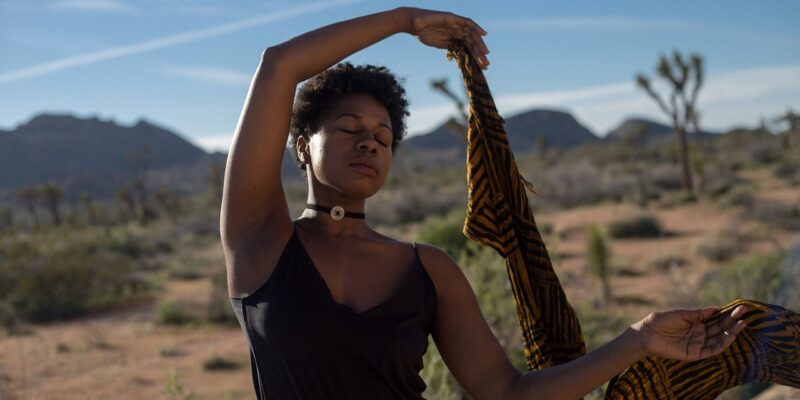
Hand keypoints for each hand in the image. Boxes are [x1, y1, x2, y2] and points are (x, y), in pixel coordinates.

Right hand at [404, 8, 489, 68]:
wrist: (414, 24)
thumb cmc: (424, 34)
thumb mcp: (440, 44)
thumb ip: (451, 48)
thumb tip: (462, 56)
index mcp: (455, 38)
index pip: (468, 48)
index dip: (476, 57)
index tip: (483, 67)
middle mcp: (458, 31)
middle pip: (472, 43)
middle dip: (479, 54)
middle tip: (486, 64)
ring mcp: (456, 24)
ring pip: (472, 34)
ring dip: (479, 44)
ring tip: (485, 53)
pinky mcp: (453, 18)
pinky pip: (467, 22)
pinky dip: (476, 27)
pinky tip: (483, 34)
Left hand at [631, 305, 747, 360]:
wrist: (646, 333)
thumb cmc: (661, 321)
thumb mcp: (682, 314)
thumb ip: (699, 313)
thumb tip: (716, 309)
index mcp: (696, 323)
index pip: (716, 319)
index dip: (728, 314)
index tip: (740, 308)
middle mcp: (699, 334)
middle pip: (720, 328)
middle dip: (733, 321)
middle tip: (745, 314)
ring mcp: (698, 344)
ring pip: (719, 339)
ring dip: (731, 333)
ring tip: (742, 324)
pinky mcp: (695, 353)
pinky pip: (711, 350)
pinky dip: (722, 344)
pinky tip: (730, 336)